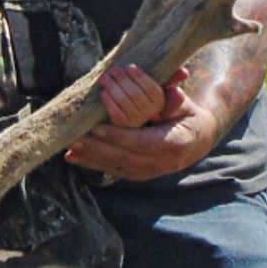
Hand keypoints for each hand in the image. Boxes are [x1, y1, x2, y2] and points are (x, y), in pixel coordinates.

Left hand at [67, 74, 216, 182]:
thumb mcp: (186, 106)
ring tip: (69, 147)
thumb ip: (175, 99)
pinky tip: (72, 158)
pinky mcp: (137, 175)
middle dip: (97, 148)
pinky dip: (91, 163)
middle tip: (75, 138)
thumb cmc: (189, 117)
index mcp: (174, 144)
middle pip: (124, 157)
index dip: (119, 137)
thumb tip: (172, 92)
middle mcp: (160, 164)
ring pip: (114, 166)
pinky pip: (111, 170)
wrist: (196, 141)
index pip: (142, 142)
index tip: (98, 129)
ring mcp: (148, 173)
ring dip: (90, 157)